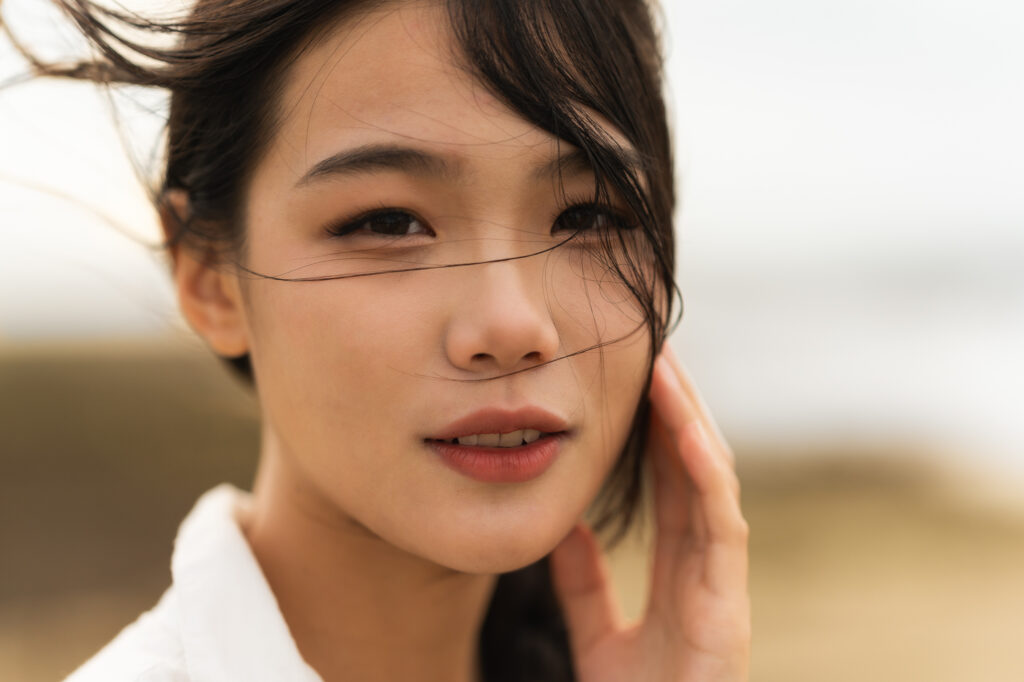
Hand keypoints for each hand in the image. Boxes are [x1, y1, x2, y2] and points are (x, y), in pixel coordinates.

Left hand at [550, 343, 750, 680]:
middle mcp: (708, 567)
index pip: (672, 482)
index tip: (636, 377)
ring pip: (712, 483)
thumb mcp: (599, 636)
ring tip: (664, 366)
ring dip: (689, 422)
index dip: (657, 429)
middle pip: (694, 468)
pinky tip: (685, 430)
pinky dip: (705, 474)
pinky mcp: (728, 606)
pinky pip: (721, 526)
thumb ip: (584, 583)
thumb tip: (560, 527)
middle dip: (676, 407)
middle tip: (652, 346)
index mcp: (682, 570)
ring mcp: (723, 583)